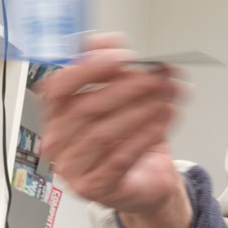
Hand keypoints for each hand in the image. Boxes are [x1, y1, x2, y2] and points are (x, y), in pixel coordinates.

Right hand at [39, 33, 191, 227]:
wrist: (148, 179)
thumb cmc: (131, 137)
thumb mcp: (126, 96)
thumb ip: (115, 66)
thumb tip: (108, 40)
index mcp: (59, 113)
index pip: (59, 87)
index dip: (89, 68)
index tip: (121, 56)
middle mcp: (59, 140)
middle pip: (86, 108)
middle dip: (128, 87)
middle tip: (159, 76)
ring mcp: (73, 167)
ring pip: (103, 133)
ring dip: (141, 110)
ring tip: (167, 96)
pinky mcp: (95, 187)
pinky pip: (119, 158)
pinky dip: (145, 135)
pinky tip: (165, 120)